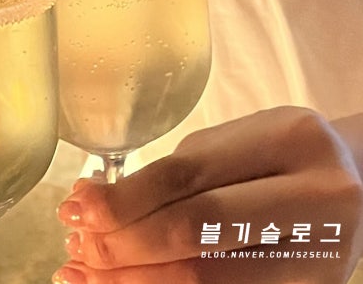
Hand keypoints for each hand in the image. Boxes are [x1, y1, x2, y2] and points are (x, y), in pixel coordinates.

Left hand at [53, 107, 362, 283]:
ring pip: (208, 281)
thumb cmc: (276, 153)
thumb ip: (172, 174)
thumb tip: (93, 202)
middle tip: (77, 245)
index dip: (123, 197)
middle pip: (196, 233)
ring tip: (85, 274)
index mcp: (290, 141)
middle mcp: (316, 200)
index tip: (76, 205)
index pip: (187, 178)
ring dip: (134, 280)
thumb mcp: (230, 144)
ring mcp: (321, 257)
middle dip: (123, 244)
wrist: (353, 182)